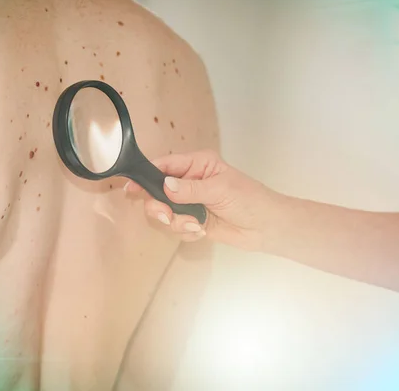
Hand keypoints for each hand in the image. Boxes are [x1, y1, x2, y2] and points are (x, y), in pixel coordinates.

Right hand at [124, 150, 273, 250]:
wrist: (266, 227)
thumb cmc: (250, 199)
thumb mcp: (220, 190)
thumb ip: (191, 189)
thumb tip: (165, 185)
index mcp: (197, 165)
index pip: (164, 166)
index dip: (146, 176)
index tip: (132, 188)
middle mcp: (190, 182)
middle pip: (157, 192)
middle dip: (160, 206)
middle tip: (166, 216)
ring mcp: (191, 202)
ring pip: (165, 212)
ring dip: (176, 222)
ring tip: (195, 225)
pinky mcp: (193, 221)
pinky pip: (176, 228)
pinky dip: (186, 232)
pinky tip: (202, 230)